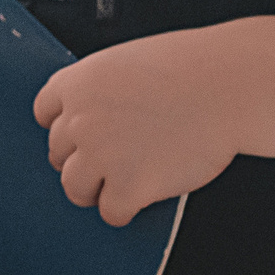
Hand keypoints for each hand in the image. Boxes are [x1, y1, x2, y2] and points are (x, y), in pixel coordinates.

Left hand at [33, 40, 238, 225]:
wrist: (228, 86)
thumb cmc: (191, 69)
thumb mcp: (126, 63)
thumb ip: (99, 91)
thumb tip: (91, 117)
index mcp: (76, 84)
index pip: (45, 115)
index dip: (67, 128)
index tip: (83, 136)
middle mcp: (79, 121)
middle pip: (59, 154)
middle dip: (84, 159)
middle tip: (114, 159)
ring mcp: (101, 156)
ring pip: (74, 188)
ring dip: (95, 189)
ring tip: (123, 181)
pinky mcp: (128, 186)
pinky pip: (110, 212)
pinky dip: (126, 209)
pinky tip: (144, 195)